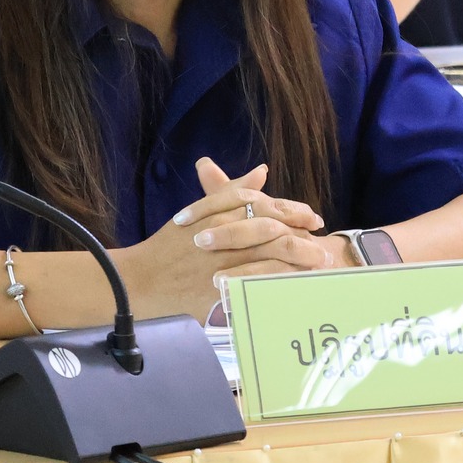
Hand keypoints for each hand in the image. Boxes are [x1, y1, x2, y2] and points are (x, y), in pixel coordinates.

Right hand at [117, 160, 328, 317]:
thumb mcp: (200, 211)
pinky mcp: (221, 291)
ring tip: (318, 264)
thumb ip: (231, 190)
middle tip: (322, 243)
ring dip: (299, 261)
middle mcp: (224, 235)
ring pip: (271, 258)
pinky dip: (279, 284)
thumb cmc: (170, 244)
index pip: (266, 207)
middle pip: (274, 231)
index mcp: (220, 213)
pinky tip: (296, 286)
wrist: (140, 280)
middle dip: (303, 236)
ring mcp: (223, 264)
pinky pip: (257, 287)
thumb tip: (262, 171)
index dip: (294, 211)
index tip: (312, 218)